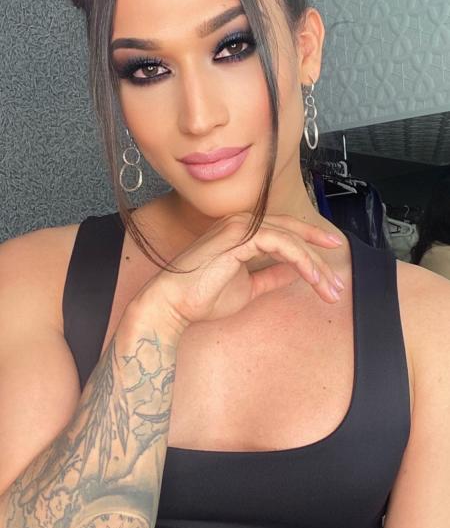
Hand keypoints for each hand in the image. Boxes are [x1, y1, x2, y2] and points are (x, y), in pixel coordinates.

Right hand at [131, 212, 343, 331]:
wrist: (174, 304)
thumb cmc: (203, 296)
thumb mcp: (249, 287)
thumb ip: (271, 276)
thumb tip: (295, 272)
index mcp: (243, 231)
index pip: (285, 231)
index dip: (311, 242)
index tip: (332, 259)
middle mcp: (243, 223)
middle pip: (293, 233)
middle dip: (319, 257)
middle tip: (337, 283)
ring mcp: (240, 227)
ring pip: (291, 238)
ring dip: (314, 264)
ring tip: (329, 288)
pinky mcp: (240, 238)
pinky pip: (281, 244)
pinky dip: (300, 260)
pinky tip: (312, 277)